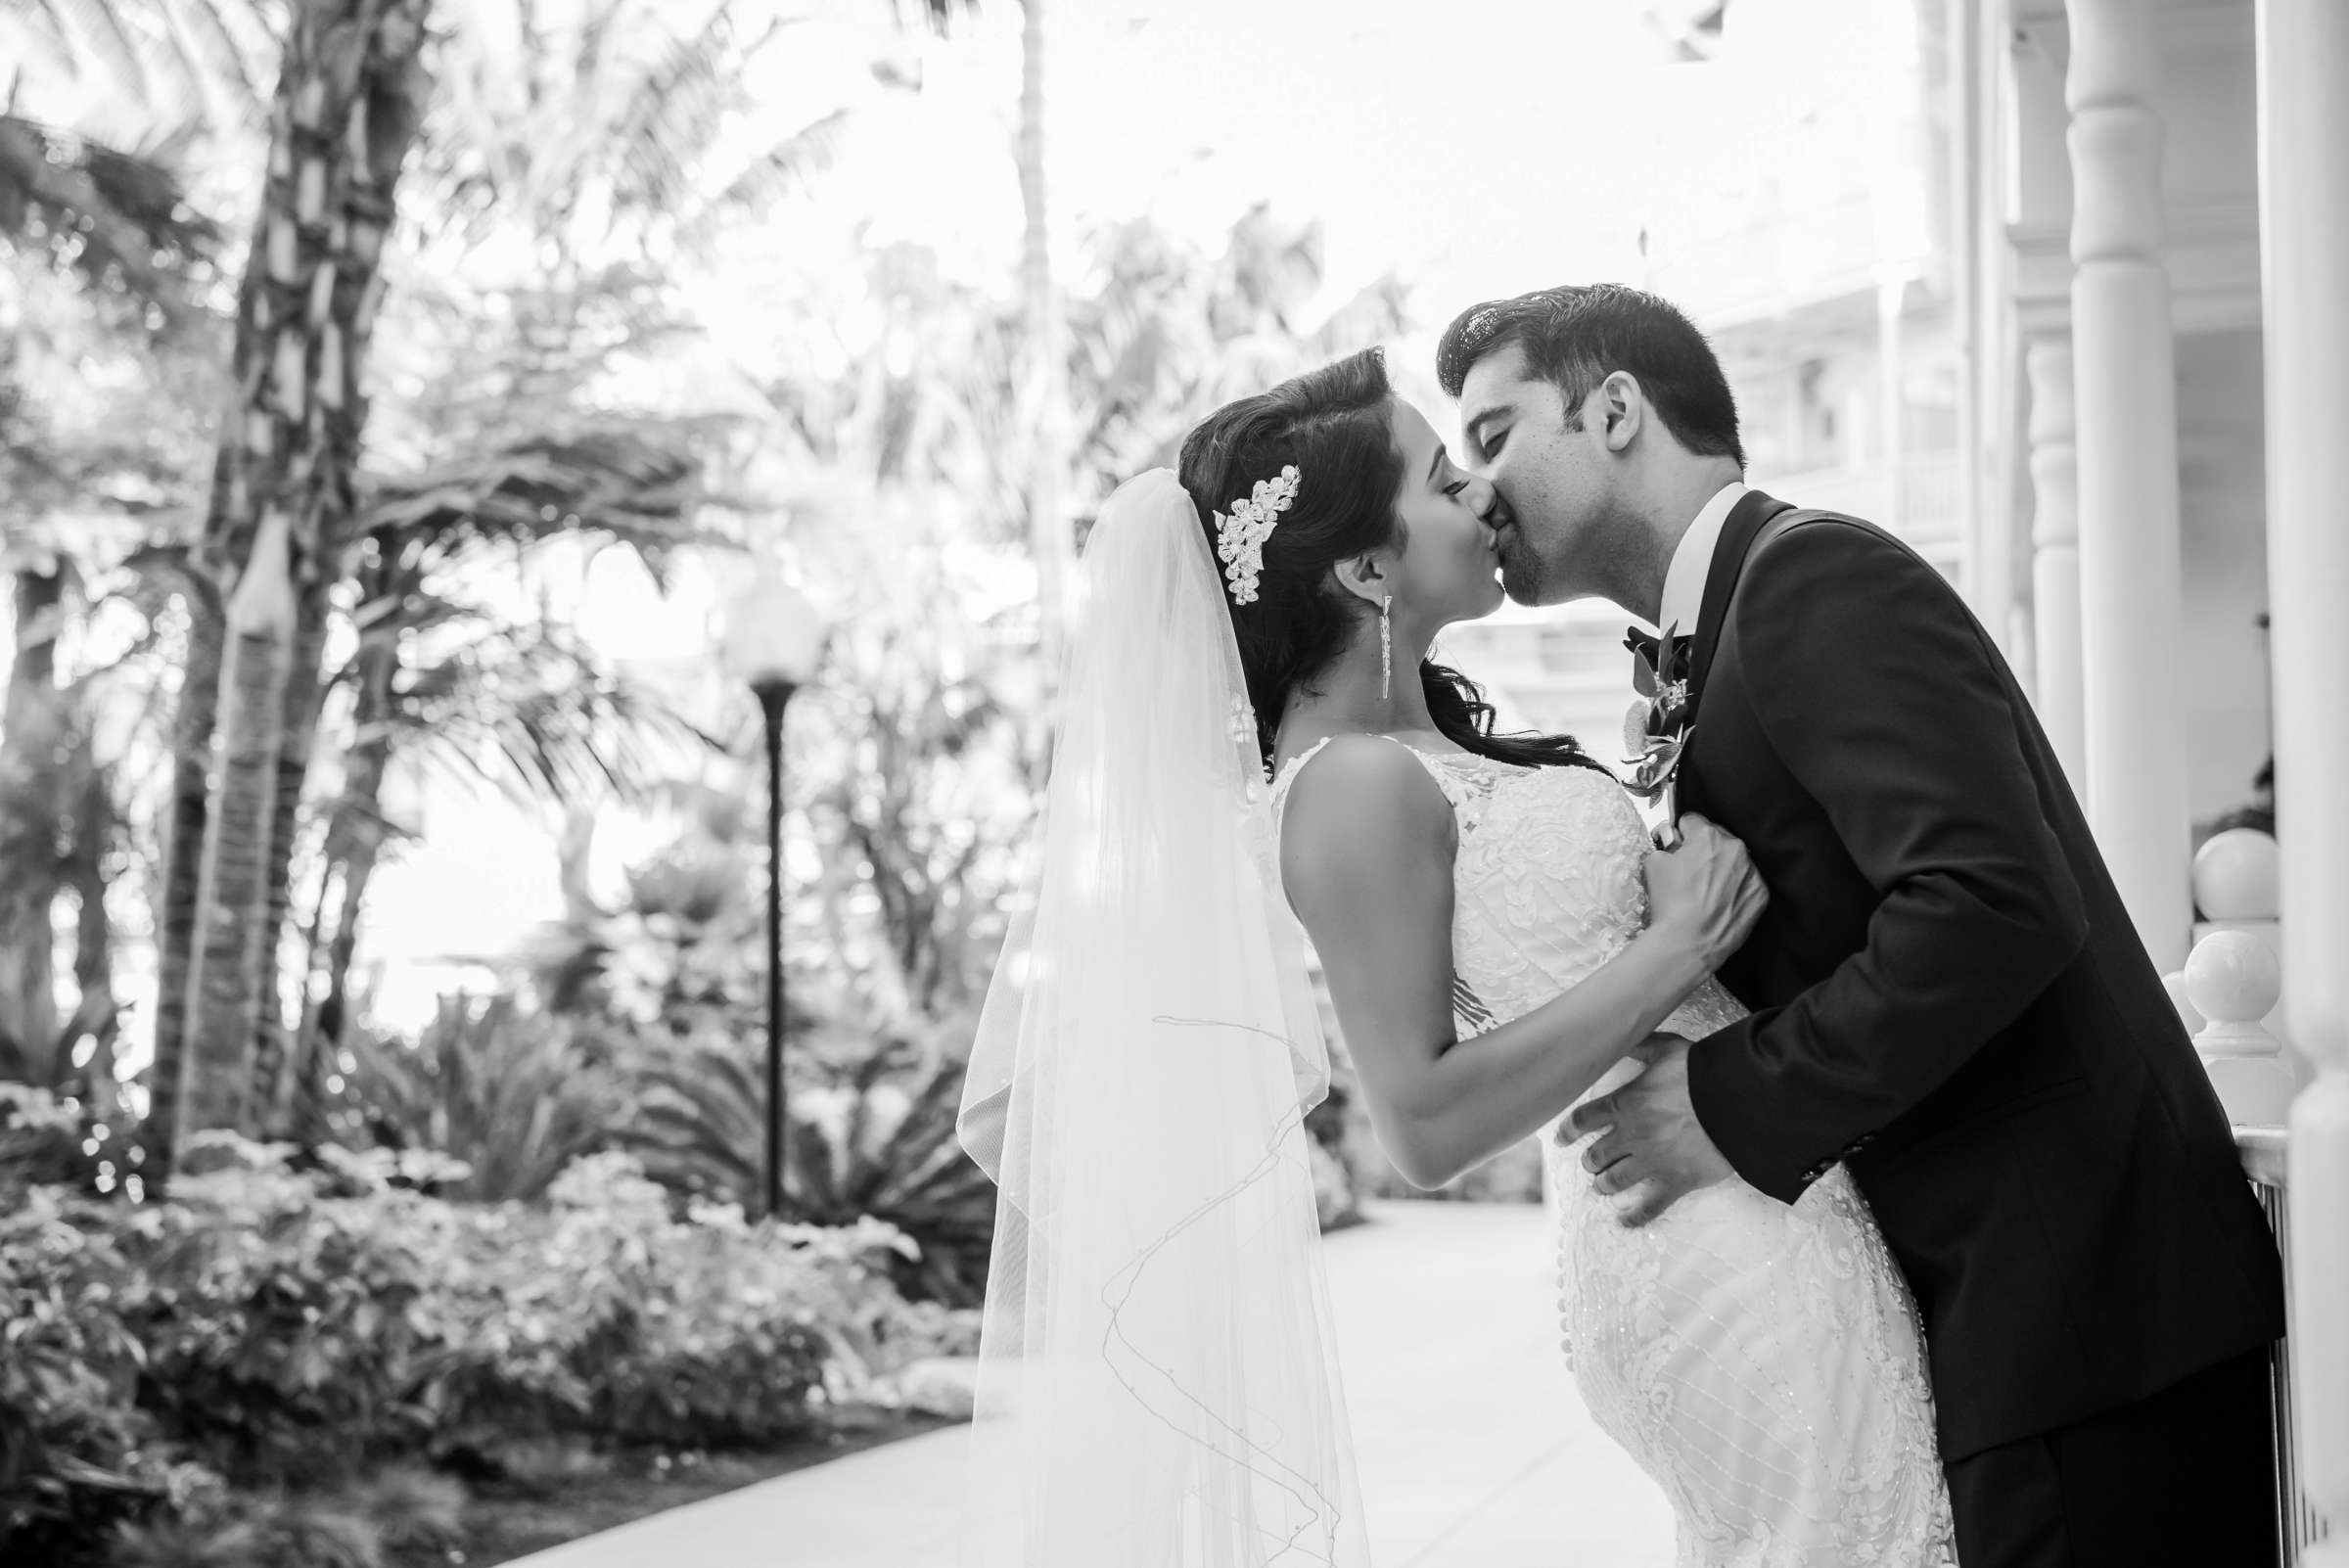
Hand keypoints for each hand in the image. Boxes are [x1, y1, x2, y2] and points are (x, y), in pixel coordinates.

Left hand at [1564, 1034, 1735, 1227]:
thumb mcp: (1669, 1049)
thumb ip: (1642, 1046)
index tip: (1561, 1138)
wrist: (1738, 1102)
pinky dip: (1636, 1217)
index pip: (1584, 1119)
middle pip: (1597, 1155)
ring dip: (1604, 1184)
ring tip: (1603, 1186)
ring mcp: (1653, 1161)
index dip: (1568, 1130)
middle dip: (1591, 1160)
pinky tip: (1625, 1221)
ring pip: (1615, 1181)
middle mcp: (1633, 1135)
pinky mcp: (1676, 1181)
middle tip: (1592, 1162)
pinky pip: (1650, 1206)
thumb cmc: (1703, 1073)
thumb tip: (1624, 1039)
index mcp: (1627, 1103)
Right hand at [1643, 814, 1766, 970]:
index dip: (1681, 834)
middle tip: (1692, 872)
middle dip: (1705, 850)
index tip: (1678, 846)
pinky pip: (1747, 883)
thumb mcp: (1653, 864)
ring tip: (1707, 892)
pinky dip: (1736, 889)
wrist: (1689, 942)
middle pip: (1718, 839)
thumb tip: (1672, 848)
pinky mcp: (1761, 894)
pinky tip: (1721, 903)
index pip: (1692, 820)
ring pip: (1735, 861)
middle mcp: (1736, 848)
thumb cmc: (1670, 903)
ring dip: (1723, 869)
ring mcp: (1752, 872)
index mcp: (1708, 836)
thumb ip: (1665, 847)